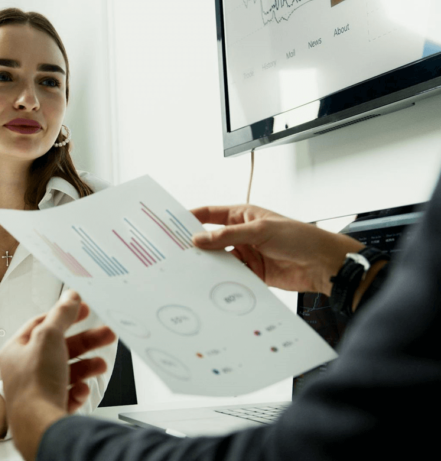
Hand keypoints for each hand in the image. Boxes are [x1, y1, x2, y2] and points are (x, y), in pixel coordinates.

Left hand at [0, 290, 116, 460]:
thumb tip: (69, 297)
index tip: (82, 310)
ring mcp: (37, 391)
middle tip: (104, 334)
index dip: (63, 314)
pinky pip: (68, 394)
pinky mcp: (49, 409)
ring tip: (101, 364)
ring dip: (86, 366)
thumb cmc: (35, 385)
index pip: (41, 325)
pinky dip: (78, 390)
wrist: (39, 426)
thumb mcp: (49, 337)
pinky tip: (81, 389)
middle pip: (59, 348)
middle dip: (85, 341)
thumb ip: (61, 314)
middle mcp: (24, 371)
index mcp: (16, 351)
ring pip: (66, 372)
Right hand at [191, 205, 366, 294]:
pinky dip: (223, 280)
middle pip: (212, 239)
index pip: (211, 214)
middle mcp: (242, 234)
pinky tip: (212, 283)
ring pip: (220, 259)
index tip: (173, 224)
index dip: (191, 217)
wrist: (324, 265)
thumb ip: (228, 235)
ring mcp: (247, 254)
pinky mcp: (253, 273)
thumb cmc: (300, 238)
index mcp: (243, 215)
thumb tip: (201, 238)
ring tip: (192, 270)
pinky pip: (232, 276)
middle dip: (197, 245)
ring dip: (209, 265)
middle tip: (177, 252)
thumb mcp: (260, 231)